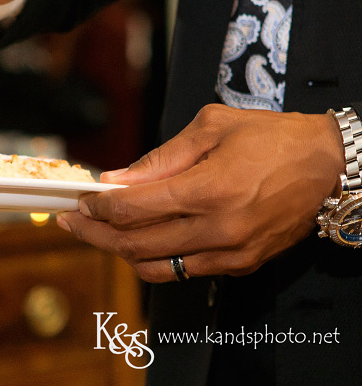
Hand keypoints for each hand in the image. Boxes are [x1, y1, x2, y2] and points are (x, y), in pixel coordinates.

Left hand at [57, 104, 343, 281]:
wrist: (329, 167)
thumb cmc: (271, 138)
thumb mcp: (211, 128)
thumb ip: (160, 158)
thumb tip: (117, 179)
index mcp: (208, 190)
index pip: (133, 209)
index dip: (98, 207)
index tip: (80, 200)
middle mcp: (217, 228)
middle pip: (136, 243)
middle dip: (95, 234)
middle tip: (71, 222)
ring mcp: (230, 253)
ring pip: (156, 266)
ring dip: (118, 252)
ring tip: (96, 233)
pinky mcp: (241, 265)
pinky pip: (184, 270)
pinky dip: (153, 260)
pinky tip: (136, 242)